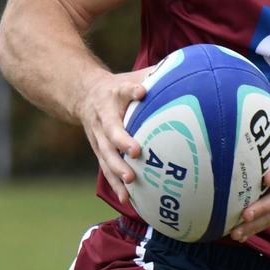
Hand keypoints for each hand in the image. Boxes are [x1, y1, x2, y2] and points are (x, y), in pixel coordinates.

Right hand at [76, 66, 150, 204]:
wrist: (83, 95)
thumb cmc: (118, 87)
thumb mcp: (132, 76)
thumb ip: (154, 75)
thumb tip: (187, 68)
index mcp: (113, 94)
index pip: (124, 89)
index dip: (132, 90)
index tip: (142, 91)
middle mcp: (103, 116)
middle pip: (110, 129)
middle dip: (122, 141)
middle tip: (136, 151)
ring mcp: (98, 136)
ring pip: (105, 154)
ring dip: (117, 168)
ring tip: (131, 181)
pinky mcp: (99, 151)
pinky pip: (106, 170)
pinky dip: (116, 185)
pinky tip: (128, 200)